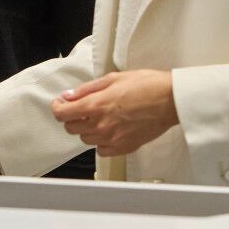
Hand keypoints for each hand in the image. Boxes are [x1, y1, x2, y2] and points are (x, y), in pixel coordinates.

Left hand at [49, 69, 177, 157]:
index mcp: (96, 105)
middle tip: (83, 108)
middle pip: (71, 128)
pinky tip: (110, 130)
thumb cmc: (146, 85)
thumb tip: (69, 96)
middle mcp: (100, 125)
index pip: (61, 114)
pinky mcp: (124, 148)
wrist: (171, 100)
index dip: (58, 107)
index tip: (62, 103)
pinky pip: (101, 150)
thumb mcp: (113, 78)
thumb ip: (87, 89)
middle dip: (72, 117)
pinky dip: (101, 142)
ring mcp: (112, 139)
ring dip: (87, 129)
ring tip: (101, 117)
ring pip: (85, 139)